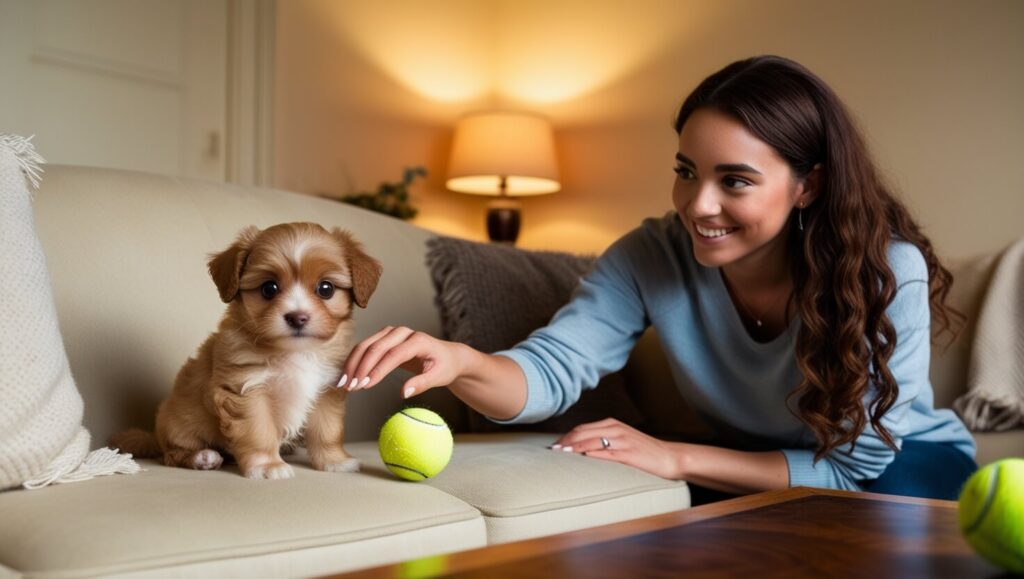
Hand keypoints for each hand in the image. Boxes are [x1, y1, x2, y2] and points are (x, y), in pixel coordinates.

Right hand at [340, 326, 464, 397]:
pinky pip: (365, 347)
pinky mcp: (384, 337)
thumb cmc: (444, 366)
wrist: (446, 355)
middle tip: (351, 387)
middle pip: (376, 347)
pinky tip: (348, 375)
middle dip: (361, 368)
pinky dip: (355, 361)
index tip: (365, 385)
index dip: (378, 370)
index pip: (393, 354)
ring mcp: (392, 332)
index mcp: (418, 340)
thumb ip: (422, 384)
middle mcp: (403, 332)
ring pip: (366, 345)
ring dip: (353, 364)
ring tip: (345, 383)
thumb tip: (404, 393)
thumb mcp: (439, 377)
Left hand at [553, 418, 684, 479]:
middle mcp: (616, 429)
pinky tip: (582, 458)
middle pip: (584, 432)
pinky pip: (607, 452)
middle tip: (553, 450)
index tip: (555, 445)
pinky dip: (593, 454)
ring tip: (562, 453)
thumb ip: (603, 440)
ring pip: (593, 440)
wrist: (669, 457)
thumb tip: (581, 448)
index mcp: (612, 424)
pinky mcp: (629, 453)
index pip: (583, 428)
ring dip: (575, 447)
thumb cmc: (644, 451)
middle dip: (567, 441)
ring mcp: (623, 441)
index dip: (567, 436)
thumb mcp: (622, 440)